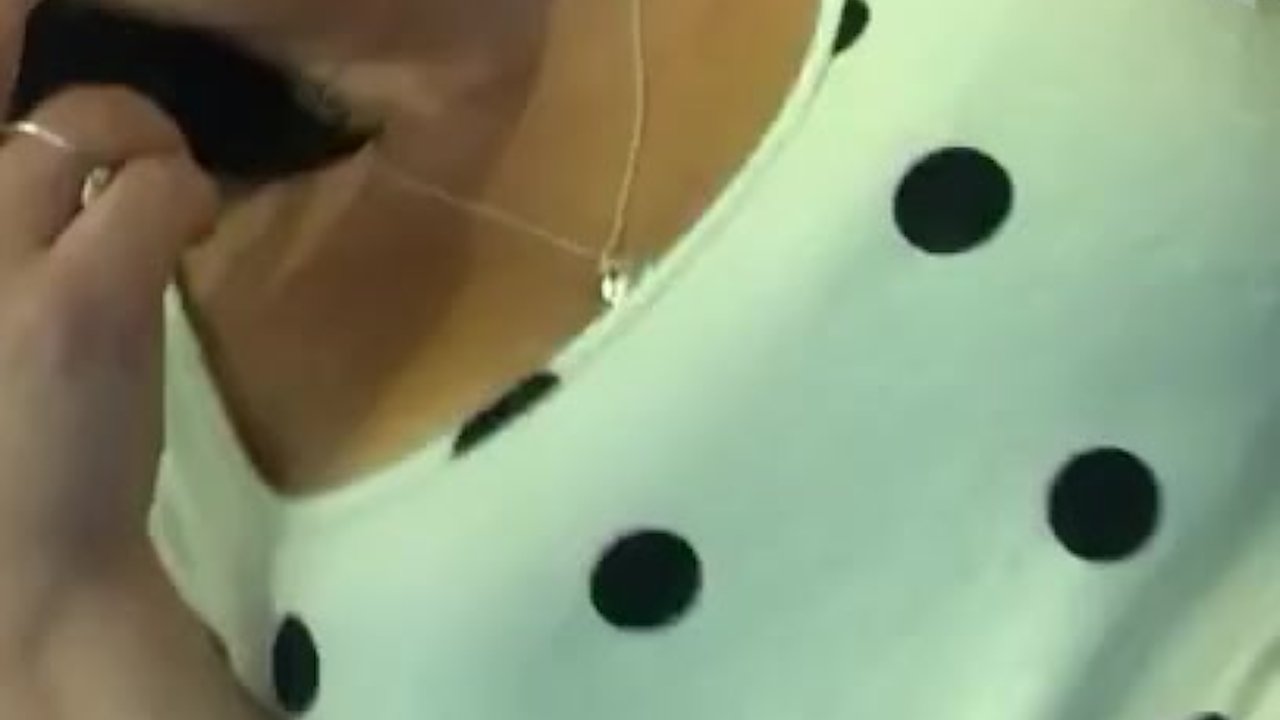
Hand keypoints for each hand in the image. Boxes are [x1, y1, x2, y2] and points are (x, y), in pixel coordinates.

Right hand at [0, 0, 218, 642]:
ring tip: (158, 182)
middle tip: (120, 135)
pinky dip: (183, 190)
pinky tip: (187, 229)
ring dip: (139, 133)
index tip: (26, 11)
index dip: (2, 32)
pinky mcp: (77, 303)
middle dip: (85, 98)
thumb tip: (55, 166)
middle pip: (0, 77)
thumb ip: (7, 236)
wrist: (17, 568)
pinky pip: (151, 188)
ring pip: (77, 122)